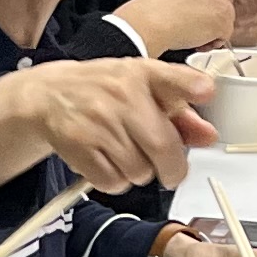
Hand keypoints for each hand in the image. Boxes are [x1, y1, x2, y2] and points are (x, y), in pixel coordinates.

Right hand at [0, 57, 213, 198]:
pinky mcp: (79, 145)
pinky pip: (113, 182)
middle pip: (163, 148)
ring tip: (125, 154)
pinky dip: (115, 181)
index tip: (205, 92)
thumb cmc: (104, 92)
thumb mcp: (143, 90)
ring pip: (140, 171)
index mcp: (141, 74)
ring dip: (138, 172)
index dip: (189, 86)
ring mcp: (98, 121)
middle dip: (172, 169)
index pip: (171, 77)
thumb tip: (208, 136)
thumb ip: (180, 112)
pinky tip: (108, 162)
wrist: (48, 95)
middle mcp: (121, 95)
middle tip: (170, 172)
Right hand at [107, 0, 240, 59]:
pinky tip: (195, 41)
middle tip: (193, 24)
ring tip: (191, 33)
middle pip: (221, 0)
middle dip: (209, 14)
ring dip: (211, 29)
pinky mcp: (224, 18)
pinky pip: (224, 35)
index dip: (204, 2)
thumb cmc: (152, 7)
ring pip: (224, 17)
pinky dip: (211, 42)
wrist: (150, 21)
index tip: (194, 11)